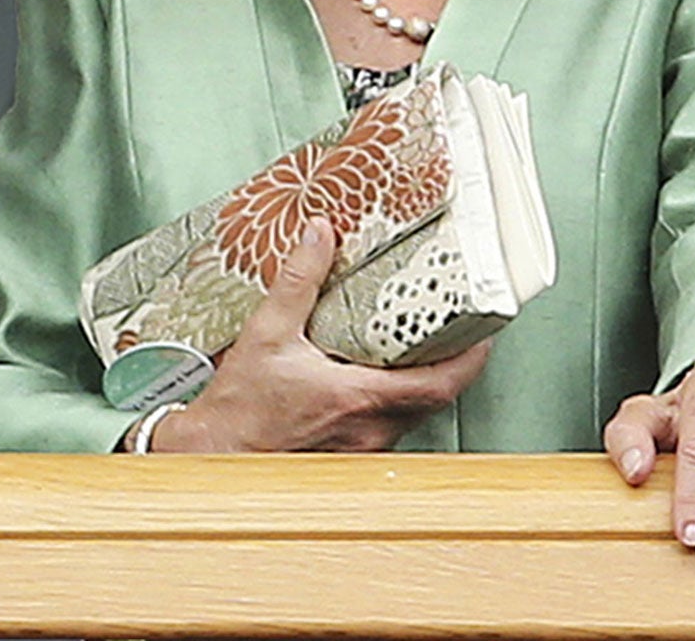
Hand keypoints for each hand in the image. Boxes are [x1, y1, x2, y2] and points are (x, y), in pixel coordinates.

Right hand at [152, 216, 489, 450]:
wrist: (206, 460)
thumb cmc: (235, 411)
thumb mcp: (266, 335)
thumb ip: (298, 282)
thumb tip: (320, 234)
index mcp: (357, 399)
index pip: (442, 384)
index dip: (473, 357)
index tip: (488, 330)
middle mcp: (369, 429)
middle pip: (438, 397)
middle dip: (457, 362)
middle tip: (466, 328)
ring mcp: (362, 448)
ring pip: (416, 413)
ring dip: (428, 380)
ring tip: (432, 344)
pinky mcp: (349, 456)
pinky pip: (392, 425)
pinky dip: (401, 398)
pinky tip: (389, 375)